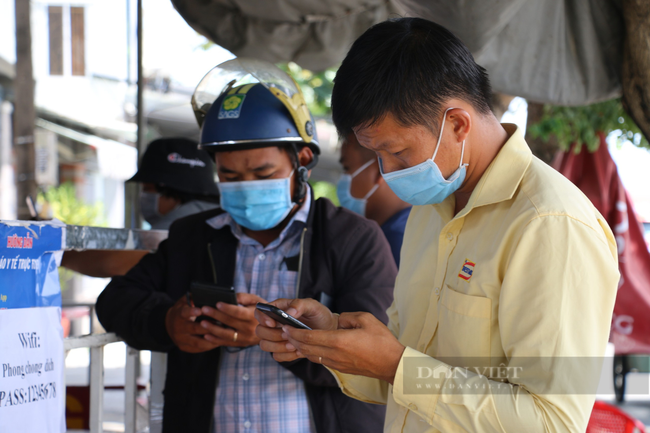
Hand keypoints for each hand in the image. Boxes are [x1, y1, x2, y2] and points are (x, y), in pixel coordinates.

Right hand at [165, 295, 219, 352]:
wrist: (169, 324)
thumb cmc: (181, 310)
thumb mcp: (184, 301)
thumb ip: (193, 297)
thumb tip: (206, 293)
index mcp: (178, 315)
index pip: (184, 313)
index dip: (192, 312)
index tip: (200, 310)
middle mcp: (178, 328)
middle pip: (194, 329)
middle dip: (209, 326)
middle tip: (222, 323)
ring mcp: (181, 339)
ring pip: (198, 342)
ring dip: (212, 339)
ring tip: (223, 334)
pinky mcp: (184, 347)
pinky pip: (198, 349)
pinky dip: (209, 346)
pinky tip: (218, 342)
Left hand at [198, 293, 265, 346]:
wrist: (271, 327)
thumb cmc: (261, 310)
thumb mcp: (256, 300)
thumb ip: (244, 297)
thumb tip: (232, 296)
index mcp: (254, 316)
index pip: (238, 312)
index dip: (227, 308)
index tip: (217, 303)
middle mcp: (250, 328)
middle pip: (230, 322)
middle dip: (215, 315)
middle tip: (204, 309)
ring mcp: (245, 338)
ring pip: (226, 334)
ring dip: (213, 329)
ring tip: (202, 322)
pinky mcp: (241, 344)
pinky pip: (226, 343)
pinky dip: (215, 340)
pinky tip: (206, 334)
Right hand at [255, 298, 337, 362]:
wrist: (328, 330)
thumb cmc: (318, 314)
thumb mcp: (312, 305)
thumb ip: (299, 305)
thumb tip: (288, 312)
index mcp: (278, 309)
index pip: (259, 311)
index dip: (262, 318)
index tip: (273, 323)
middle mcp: (274, 324)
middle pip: (259, 331)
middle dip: (273, 335)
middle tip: (288, 335)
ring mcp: (276, 338)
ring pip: (265, 345)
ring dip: (278, 347)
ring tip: (294, 344)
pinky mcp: (282, 350)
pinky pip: (276, 356)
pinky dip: (286, 355)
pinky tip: (298, 351)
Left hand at [282, 312, 405, 383]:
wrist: (392, 364)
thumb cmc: (381, 340)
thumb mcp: (366, 319)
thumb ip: (347, 317)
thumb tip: (337, 320)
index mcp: (338, 340)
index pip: (309, 337)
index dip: (295, 332)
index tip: (286, 327)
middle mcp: (334, 354)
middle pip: (306, 347)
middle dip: (293, 339)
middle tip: (284, 331)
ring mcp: (337, 363)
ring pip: (312, 355)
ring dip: (301, 347)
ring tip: (294, 339)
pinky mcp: (340, 368)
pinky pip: (321, 360)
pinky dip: (311, 353)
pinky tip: (310, 347)